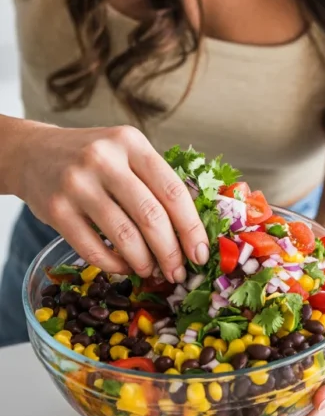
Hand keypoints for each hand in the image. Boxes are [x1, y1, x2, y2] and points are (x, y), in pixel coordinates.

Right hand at [17, 122, 208, 281]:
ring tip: (151, 271)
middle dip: (171, 252)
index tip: (201, 253)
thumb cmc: (92, 158)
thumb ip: (156, 181)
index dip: (192, 227)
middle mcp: (104, 160)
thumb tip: (194, 231)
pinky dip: (114, 265)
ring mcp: (77, 184)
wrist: (33, 153)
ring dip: (144, 262)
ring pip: (124, 236)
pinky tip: (124, 268)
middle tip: (178, 272)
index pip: (173, 190)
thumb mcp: (126, 153)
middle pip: (151, 216)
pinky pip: (92, 249)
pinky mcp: (55, 210)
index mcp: (131, 143)